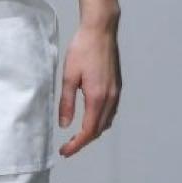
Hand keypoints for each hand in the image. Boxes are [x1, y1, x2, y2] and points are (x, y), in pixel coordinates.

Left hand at [57, 19, 121, 157]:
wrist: (101, 30)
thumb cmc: (82, 49)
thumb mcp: (68, 76)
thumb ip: (66, 102)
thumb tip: (65, 125)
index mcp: (97, 97)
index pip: (88, 131)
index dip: (76, 145)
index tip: (64, 152)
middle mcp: (110, 98)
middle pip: (98, 130)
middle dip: (83, 142)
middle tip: (67, 148)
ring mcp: (116, 93)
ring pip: (106, 122)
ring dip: (92, 133)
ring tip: (76, 137)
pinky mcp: (117, 87)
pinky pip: (110, 112)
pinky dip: (100, 121)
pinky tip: (90, 119)